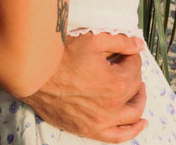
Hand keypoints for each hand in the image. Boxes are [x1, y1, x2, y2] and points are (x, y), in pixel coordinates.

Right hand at [22, 32, 147, 142]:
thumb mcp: (91, 40)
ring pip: (132, 114)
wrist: (34, 75)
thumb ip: (119, 42)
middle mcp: (112, 106)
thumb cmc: (61, 55)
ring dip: (138, 100)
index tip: (125, 51)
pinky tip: (140, 122)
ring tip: (138, 90)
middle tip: (125, 64)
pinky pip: (117, 136)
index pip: (134, 67)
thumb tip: (138, 44)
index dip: (131, 56)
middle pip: (134, 88)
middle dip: (133, 74)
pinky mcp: (88, 130)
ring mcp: (101, 122)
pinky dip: (132, 131)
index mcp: (116, 82)